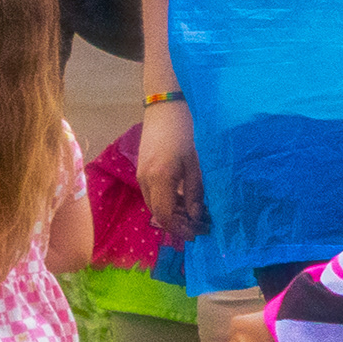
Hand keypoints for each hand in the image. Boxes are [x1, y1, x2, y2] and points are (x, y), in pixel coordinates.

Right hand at [137, 99, 202, 239]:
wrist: (164, 107)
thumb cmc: (184, 131)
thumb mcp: (195, 163)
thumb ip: (194, 191)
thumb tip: (195, 216)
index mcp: (160, 179)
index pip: (165, 216)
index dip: (180, 229)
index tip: (198, 233)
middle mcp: (145, 180)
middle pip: (158, 213)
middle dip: (178, 224)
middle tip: (200, 227)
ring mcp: (141, 175)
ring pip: (155, 205)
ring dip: (173, 214)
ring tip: (195, 215)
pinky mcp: (143, 170)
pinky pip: (153, 195)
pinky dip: (168, 202)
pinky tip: (184, 201)